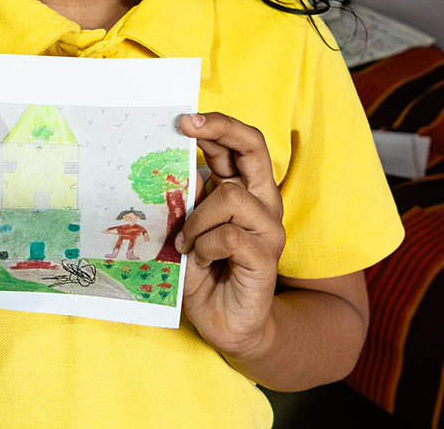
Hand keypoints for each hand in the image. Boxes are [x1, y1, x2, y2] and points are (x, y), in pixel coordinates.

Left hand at [176, 112, 285, 359]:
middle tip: (189, 124)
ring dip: (197, 219)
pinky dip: (205, 246)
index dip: (217, 125)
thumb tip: (175, 166)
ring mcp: (268, 229)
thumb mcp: (189, 230)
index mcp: (245, 191)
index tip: (185, 118)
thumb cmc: (206, 274)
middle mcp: (262, 203)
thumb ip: (189, 200)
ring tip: (186, 244)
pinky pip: (229, 236)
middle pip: (254, 149)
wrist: (228, 325)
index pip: (241, 145)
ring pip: (230, 197)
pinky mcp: (266, 257)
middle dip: (221, 129)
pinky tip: (199, 261)